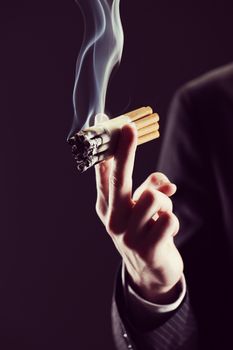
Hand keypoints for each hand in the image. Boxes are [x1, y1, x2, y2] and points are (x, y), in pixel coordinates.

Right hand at [95, 121, 182, 303]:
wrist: (147, 271)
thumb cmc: (142, 230)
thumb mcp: (140, 209)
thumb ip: (150, 189)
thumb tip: (166, 183)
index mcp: (107, 206)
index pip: (104, 173)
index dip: (107, 148)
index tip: (105, 121)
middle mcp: (113, 219)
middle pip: (119, 178)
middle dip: (126, 150)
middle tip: (130, 126)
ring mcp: (128, 235)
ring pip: (153, 197)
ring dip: (164, 202)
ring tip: (160, 216)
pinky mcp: (147, 248)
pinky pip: (169, 218)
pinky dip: (172, 221)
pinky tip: (165, 233)